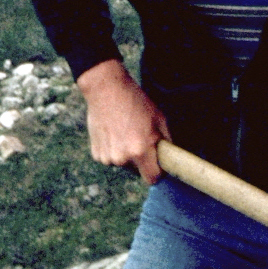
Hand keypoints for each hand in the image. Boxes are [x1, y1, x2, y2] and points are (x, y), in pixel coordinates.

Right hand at [76, 58, 169, 185]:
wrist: (106, 90)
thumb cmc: (136, 102)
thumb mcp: (159, 119)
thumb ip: (167, 141)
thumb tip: (171, 156)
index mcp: (140, 151)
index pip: (152, 178)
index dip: (158, 172)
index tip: (159, 165)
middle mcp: (122, 158)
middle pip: (137, 171)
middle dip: (142, 160)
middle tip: (140, 139)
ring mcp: (107, 157)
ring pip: (123, 164)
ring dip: (126, 154)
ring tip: (125, 132)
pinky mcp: (96, 154)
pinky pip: (110, 158)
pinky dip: (113, 150)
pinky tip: (114, 133)